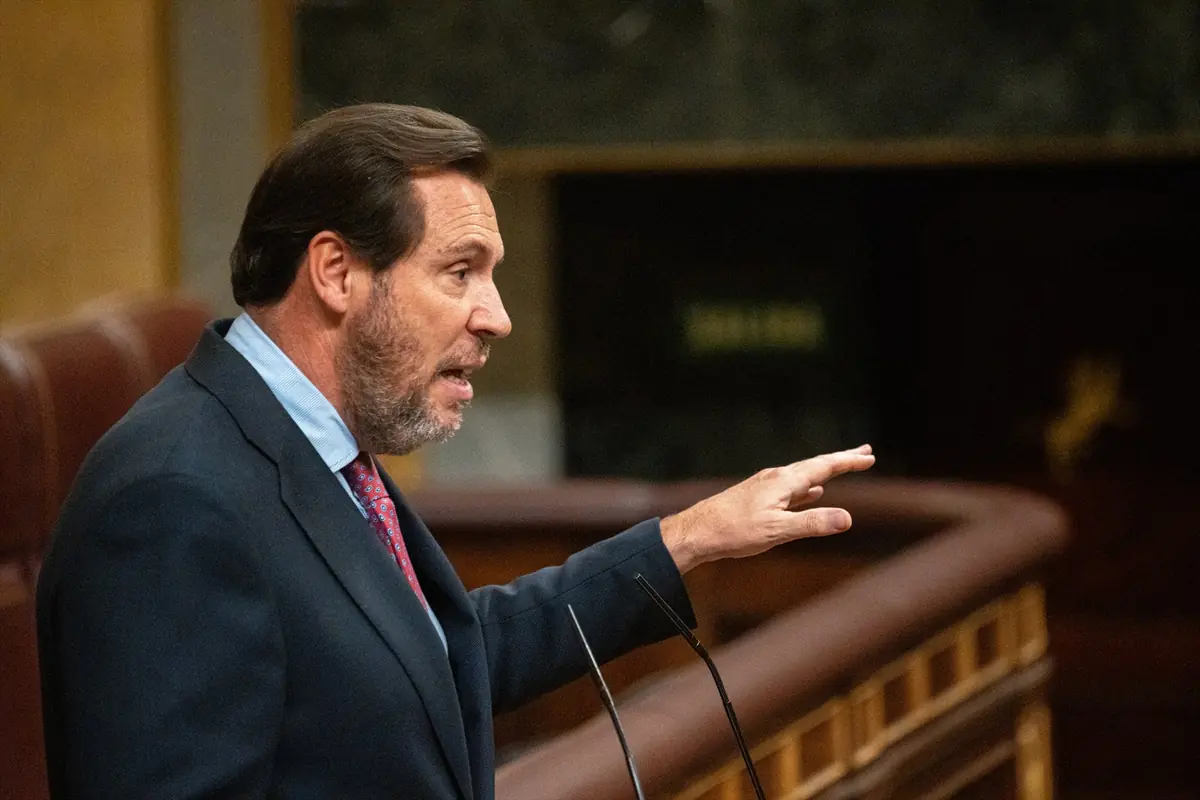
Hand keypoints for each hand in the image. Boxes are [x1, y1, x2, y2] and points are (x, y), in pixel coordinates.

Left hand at [660, 445, 874, 573]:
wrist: (697, 532)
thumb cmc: (733, 532)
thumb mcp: (777, 531)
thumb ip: (812, 523)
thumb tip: (848, 518)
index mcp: (783, 481)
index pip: (824, 466)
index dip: (848, 462)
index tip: (869, 457)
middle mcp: (776, 478)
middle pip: (815, 465)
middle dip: (841, 459)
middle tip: (865, 452)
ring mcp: (765, 486)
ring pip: (804, 475)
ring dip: (826, 472)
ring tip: (840, 468)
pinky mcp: (758, 497)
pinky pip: (791, 488)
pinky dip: (808, 487)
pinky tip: (812, 492)